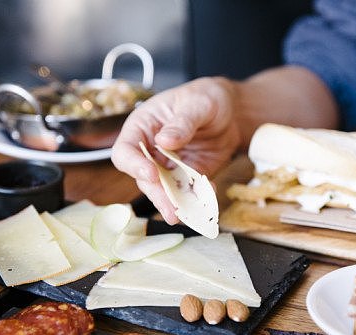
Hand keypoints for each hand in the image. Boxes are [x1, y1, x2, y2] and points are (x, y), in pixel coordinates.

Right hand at [111, 77, 242, 223]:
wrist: (231, 111)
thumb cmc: (206, 98)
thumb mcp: (197, 103)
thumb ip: (182, 123)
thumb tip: (164, 141)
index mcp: (142, 128)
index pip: (125, 151)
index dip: (134, 166)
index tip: (151, 174)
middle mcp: (151, 151)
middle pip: (144, 178)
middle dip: (157, 194)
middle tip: (170, 208)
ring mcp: (168, 167)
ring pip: (164, 190)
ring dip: (174, 204)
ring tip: (184, 215)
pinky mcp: (187, 177)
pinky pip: (188, 192)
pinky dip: (196, 199)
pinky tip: (207, 200)